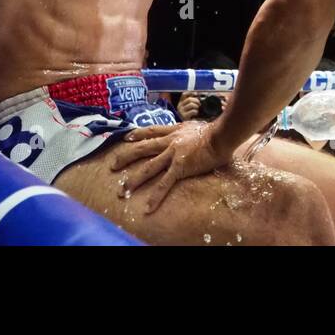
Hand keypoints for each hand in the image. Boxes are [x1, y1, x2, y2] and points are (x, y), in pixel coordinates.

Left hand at [111, 122, 232, 213]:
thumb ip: (192, 131)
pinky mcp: (180, 167)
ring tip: (122, 191)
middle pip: (143, 148)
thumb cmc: (217, 131)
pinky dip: (155, 196)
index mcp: (175, 131)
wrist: (222, 134)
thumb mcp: (199, 127)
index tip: (128, 138)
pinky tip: (148, 208)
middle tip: (113, 165)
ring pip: (148, 168)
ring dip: (133, 180)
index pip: (152, 131)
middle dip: (126, 157)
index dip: (139, 134)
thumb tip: (197, 133)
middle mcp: (170, 141)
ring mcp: (173, 154)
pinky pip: (165, 184)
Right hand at [176, 93, 200, 121]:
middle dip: (196, 101)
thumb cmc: (187, 115)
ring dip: (196, 106)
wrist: (182, 126)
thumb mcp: (187, 108)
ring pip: (191, 104)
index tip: (196, 94)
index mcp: (180, 103)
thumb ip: (190, 102)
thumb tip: (197, 95)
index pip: (184, 94)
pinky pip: (193, 111)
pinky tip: (195, 114)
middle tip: (199, 104)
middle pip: (189, 99)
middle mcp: (180, 106)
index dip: (190, 93)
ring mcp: (181, 111)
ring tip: (197, 109)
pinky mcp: (184, 116)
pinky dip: (196, 112)